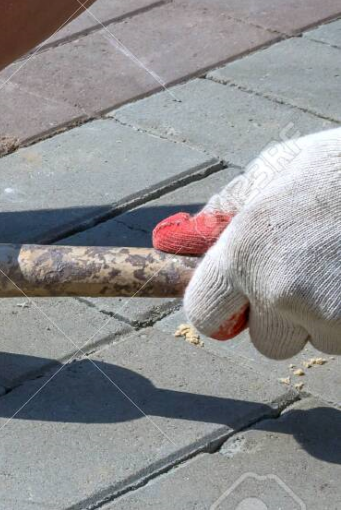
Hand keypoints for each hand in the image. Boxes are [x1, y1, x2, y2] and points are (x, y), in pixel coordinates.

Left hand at [152, 129, 340, 357]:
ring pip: (317, 342)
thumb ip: (227, 209)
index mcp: (244, 252)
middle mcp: (280, 290)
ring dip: (326, 317)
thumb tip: (184, 236)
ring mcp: (331, 315)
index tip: (236, 300)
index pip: (203, 314)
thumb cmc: (339, 167)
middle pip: (267, 341)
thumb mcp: (273, 170)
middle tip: (308, 274)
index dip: (219, 309)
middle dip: (282, 317)